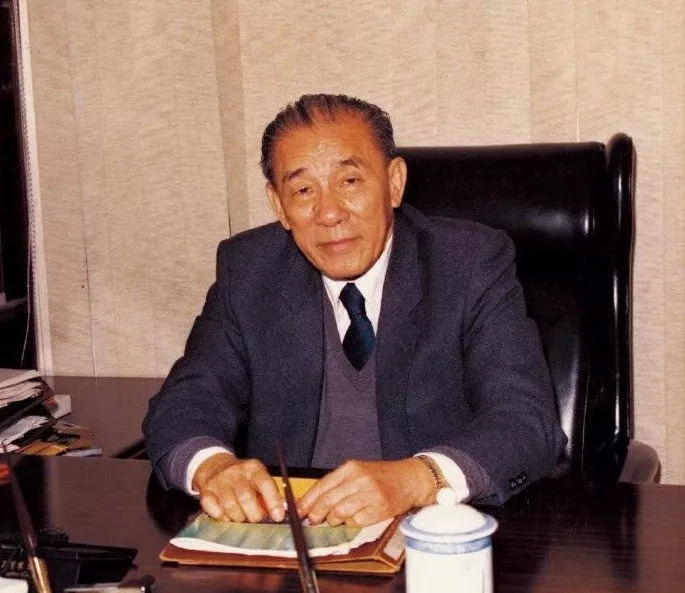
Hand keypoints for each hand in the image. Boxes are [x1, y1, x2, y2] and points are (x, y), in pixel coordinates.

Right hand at [192, 452, 284, 522]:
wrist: (216, 467)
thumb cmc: (244, 479)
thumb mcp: (259, 479)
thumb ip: (271, 494)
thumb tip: (282, 511)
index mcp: (254, 468)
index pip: (265, 483)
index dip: (273, 501)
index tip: (278, 516)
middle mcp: (236, 473)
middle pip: (246, 497)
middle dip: (254, 515)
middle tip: (256, 519)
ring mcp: (220, 481)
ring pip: (230, 506)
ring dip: (238, 517)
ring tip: (241, 516)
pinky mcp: (207, 491)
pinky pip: (213, 509)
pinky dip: (221, 516)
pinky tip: (226, 514)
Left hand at [297, 458, 435, 526]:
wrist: (410, 478)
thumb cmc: (382, 476)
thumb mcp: (358, 471)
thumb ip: (337, 484)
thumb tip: (312, 501)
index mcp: (350, 468)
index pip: (321, 485)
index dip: (307, 501)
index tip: (297, 511)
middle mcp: (359, 479)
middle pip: (327, 500)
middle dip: (315, 514)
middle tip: (312, 521)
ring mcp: (369, 494)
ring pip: (339, 513)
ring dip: (332, 520)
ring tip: (334, 520)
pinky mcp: (379, 508)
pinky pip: (355, 521)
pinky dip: (350, 524)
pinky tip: (352, 519)